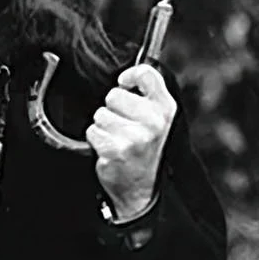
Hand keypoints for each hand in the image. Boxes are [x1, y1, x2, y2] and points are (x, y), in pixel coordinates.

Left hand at [86, 64, 175, 220]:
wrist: (140, 188)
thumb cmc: (144, 149)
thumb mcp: (156, 118)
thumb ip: (148, 93)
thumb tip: (131, 71)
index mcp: (165, 109)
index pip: (146, 74)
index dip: (129, 76)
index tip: (124, 83)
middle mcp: (154, 122)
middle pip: (114, 94)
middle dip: (112, 109)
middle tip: (123, 126)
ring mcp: (136, 137)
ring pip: (100, 114)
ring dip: (103, 127)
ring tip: (117, 139)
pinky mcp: (117, 149)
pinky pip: (92, 131)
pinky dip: (96, 139)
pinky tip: (109, 149)